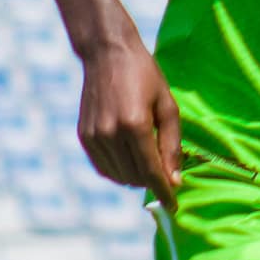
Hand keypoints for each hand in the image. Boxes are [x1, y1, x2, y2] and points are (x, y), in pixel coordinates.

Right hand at [78, 37, 181, 209]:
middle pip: (135, 177)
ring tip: (149, 164)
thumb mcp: (167, 106)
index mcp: (135, 125)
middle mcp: (111, 133)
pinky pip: (103, 168)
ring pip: (118, 176)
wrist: (107, 54)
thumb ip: (172, 146)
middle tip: (166, 176)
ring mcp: (94, 136)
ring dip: (136, 178)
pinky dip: (119, 172)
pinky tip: (130, 161)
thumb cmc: (145, 75)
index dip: (165, 192)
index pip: (152, 172)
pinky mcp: (84, 136)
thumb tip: (174, 180)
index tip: (174, 206)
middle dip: (153, 183)